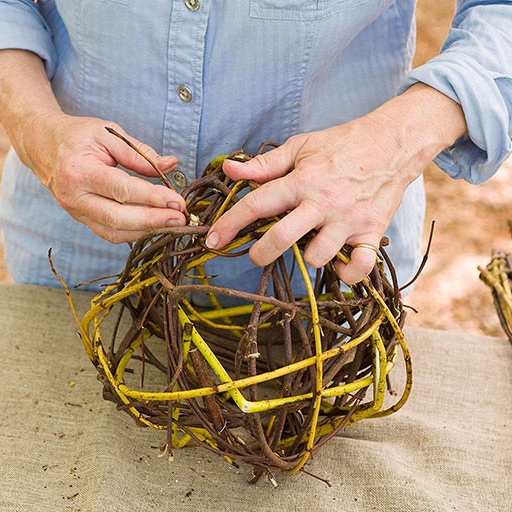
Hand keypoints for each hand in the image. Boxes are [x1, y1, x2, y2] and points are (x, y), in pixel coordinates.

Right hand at [19, 112, 186, 242]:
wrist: (42, 144)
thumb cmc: (78, 136)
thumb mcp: (109, 133)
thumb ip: (140, 153)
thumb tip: (171, 164)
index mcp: (79, 170)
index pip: (121, 190)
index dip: (152, 198)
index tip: (178, 202)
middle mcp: (74, 196)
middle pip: (117, 218)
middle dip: (153, 221)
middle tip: (180, 220)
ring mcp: (75, 212)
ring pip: (114, 233)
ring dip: (146, 232)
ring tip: (173, 225)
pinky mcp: (81, 220)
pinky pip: (109, 233)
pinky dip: (134, 233)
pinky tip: (154, 225)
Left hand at [206, 118, 412, 283]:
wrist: (393, 142)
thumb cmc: (342, 144)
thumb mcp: (301, 146)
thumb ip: (264, 164)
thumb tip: (228, 170)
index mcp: (301, 180)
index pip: (257, 203)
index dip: (230, 223)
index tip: (213, 240)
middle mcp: (322, 203)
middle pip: (282, 238)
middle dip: (261, 253)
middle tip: (258, 254)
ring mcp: (348, 220)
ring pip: (317, 257)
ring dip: (307, 257)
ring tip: (310, 244)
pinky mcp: (372, 232)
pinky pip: (359, 267)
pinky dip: (347, 273)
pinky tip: (339, 263)